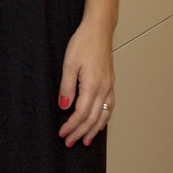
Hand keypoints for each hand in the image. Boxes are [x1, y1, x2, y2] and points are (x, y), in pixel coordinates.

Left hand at [57, 21, 114, 146]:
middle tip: (70, 142)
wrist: (99, 30)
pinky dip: (104, 119)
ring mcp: (109, 87)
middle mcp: (104, 89)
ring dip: (94, 130)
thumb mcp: (69, 63)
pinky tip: (100, 124)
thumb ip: (66, 87)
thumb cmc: (83, 43)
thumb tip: (63, 106)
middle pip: (92, 118)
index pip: (81, 113)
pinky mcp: (110, 83)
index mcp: (93, 85)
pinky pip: (109, 107)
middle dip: (80, 132)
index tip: (62, 133)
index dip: (72, 125)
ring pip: (103, 115)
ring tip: (86, 141)